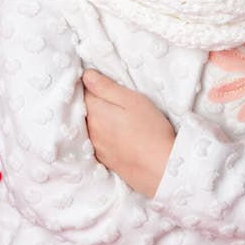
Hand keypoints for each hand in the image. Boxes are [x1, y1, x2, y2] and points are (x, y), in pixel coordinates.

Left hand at [82, 70, 175, 197]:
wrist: (161, 170)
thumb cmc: (151, 130)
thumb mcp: (132, 101)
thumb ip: (106, 87)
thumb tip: (86, 75)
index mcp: (96, 112)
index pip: (83, 91)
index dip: (90, 83)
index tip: (99, 79)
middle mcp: (90, 131)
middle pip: (83, 109)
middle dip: (90, 100)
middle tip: (106, 93)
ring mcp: (96, 147)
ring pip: (88, 125)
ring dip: (95, 117)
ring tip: (111, 112)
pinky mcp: (104, 160)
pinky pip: (95, 140)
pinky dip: (99, 133)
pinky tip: (113, 132)